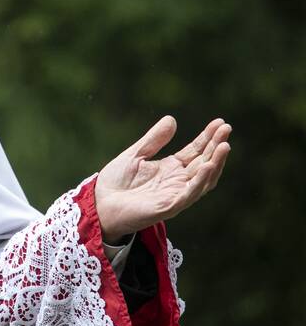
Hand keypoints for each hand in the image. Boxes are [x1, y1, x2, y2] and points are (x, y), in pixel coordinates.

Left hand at [95, 116, 230, 241]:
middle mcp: (177, 182)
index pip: (195, 151)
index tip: (220, 123)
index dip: (208, 138)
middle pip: (204, 162)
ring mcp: (175, 195)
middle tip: (226, 128)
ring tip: (224, 145)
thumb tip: (172, 119)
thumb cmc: (116, 183)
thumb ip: (153, 140)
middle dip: (216, 146)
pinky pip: (190, 194)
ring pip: (203, 179)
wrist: (99, 204)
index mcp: (171, 169)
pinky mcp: (169, 207)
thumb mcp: (135, 155)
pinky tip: (207, 166)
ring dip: (215, 163)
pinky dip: (200, 181)